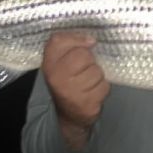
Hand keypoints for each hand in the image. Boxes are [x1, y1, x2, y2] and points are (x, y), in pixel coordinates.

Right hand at [42, 32, 110, 149]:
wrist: (68, 112)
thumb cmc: (67, 78)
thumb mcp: (60, 57)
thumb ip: (71, 41)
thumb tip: (92, 40)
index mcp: (48, 63)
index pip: (60, 41)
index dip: (77, 41)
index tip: (84, 46)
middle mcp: (56, 78)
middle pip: (85, 55)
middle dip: (90, 61)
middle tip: (84, 69)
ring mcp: (71, 93)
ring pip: (97, 71)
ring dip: (97, 76)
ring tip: (88, 82)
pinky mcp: (87, 105)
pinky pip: (104, 87)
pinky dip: (102, 88)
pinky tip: (93, 92)